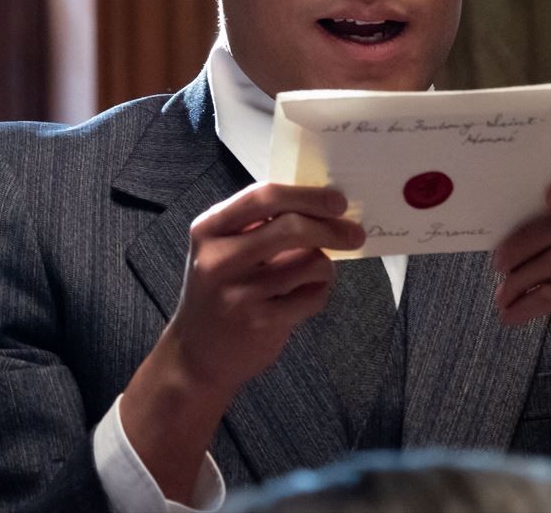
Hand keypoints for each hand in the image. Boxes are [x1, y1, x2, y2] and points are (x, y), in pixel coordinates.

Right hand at [121, 182, 362, 501]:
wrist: (196, 355)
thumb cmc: (219, 292)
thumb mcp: (222, 249)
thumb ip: (258, 224)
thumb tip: (319, 203)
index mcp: (208, 230)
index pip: (263, 197)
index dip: (307, 195)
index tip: (337, 201)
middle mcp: (219, 259)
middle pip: (292, 228)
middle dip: (332, 228)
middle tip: (354, 233)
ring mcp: (240, 293)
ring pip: (310, 262)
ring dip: (325, 265)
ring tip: (315, 274)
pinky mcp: (261, 323)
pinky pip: (313, 296)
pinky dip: (320, 292)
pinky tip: (304, 297)